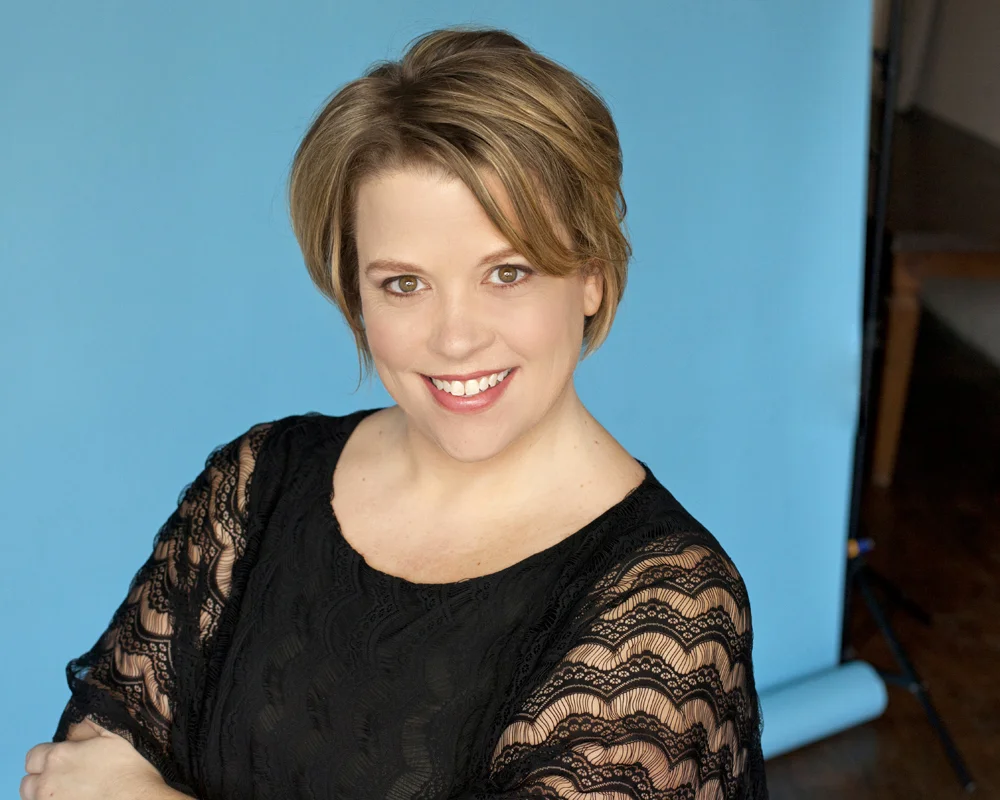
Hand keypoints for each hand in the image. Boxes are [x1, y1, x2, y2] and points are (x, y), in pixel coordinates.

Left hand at [21, 719, 165, 799]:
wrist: (139, 799)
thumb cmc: (130, 768)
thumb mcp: (114, 735)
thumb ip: (88, 726)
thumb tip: (76, 723)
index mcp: (58, 757)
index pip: (33, 756)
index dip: (47, 756)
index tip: (64, 759)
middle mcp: (47, 784)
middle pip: (28, 783)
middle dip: (42, 778)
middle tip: (65, 777)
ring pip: (35, 799)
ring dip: (46, 794)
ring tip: (70, 791)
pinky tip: (78, 798)